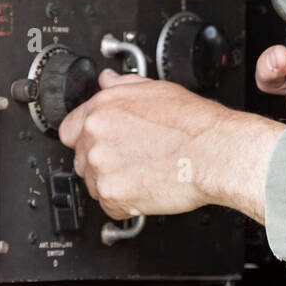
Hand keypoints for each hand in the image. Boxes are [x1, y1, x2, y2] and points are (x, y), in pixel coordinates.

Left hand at [59, 69, 281, 220]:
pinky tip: (147, 186)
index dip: (89, 137)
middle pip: (82, 158)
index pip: (70, 128)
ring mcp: (101, 169)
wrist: (215, 153)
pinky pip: (110, 205)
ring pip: (94, 183)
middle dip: (104, 160)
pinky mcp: (112, 197)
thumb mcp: (158, 90)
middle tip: (134, 158)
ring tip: (144, 172)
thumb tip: (107, 80)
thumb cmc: (195, 124)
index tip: (104, 142)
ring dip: (114, 182)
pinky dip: (126, 202)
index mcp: (102, 109)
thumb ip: (124, 86)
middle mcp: (95, 137)